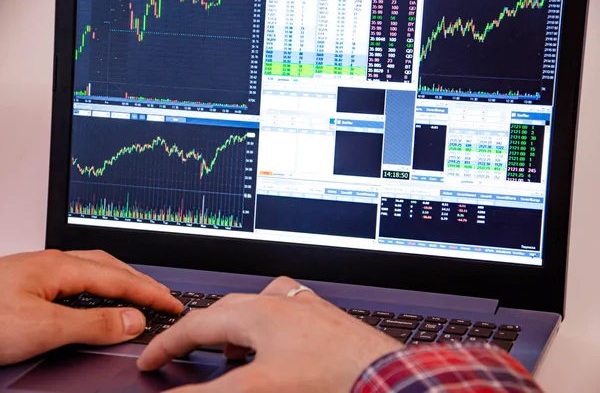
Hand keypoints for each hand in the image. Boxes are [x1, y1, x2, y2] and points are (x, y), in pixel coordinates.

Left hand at [0, 249, 182, 365]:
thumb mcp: (40, 328)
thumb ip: (91, 324)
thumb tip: (132, 321)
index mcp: (59, 267)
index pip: (120, 278)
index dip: (150, 292)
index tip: (172, 304)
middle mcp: (51, 263)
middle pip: (111, 266)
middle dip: (141, 281)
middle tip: (163, 298)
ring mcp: (39, 271)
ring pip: (94, 270)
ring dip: (122, 283)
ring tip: (139, 296)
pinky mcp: (28, 284)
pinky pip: (78, 280)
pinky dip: (101, 289)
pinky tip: (97, 300)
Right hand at [138, 277, 403, 392]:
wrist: (384, 376)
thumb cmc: (329, 377)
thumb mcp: (258, 388)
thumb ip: (210, 391)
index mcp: (257, 312)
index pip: (197, 324)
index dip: (167, 343)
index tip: (151, 359)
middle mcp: (280, 302)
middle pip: (226, 309)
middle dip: (201, 332)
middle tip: (185, 353)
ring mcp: (305, 307)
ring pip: (257, 306)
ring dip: (236, 327)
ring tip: (233, 353)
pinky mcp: (324, 318)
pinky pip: (285, 310)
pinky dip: (267, 326)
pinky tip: (277, 347)